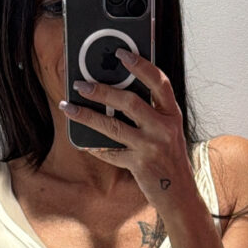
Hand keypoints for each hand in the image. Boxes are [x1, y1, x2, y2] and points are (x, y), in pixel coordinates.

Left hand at [59, 49, 191, 211]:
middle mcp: (164, 128)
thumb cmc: (169, 157)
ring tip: (68, 106)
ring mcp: (151, 147)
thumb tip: (115, 92)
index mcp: (172, 114)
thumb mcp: (167, 130)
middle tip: (80, 84)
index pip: (159, 82)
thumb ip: (151, 112)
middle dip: (101, 90)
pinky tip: (82, 140)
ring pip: (113, 126)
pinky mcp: (139, 164)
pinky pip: (111, 152)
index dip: (141, 65)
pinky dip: (95, 146)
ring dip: (87, 115)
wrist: (180, 193)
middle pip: (130, 102)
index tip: (121, 53)